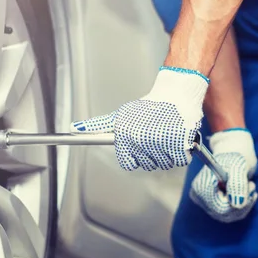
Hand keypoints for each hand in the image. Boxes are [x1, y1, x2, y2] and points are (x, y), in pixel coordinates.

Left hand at [70, 67, 208, 170]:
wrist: (176, 93)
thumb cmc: (149, 105)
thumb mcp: (120, 115)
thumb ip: (98, 126)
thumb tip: (75, 128)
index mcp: (126, 136)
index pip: (128, 163)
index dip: (135, 156)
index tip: (140, 146)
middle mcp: (142, 141)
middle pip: (147, 165)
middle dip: (152, 154)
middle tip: (156, 136)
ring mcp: (161, 144)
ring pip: (164, 164)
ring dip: (168, 153)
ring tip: (167, 134)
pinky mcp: (180, 145)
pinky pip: (180, 160)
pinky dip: (182, 152)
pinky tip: (177, 137)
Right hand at [189, 129, 257, 222]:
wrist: (233, 152)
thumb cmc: (234, 156)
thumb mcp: (238, 167)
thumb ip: (237, 185)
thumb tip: (237, 204)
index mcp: (201, 187)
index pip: (220, 208)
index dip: (238, 203)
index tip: (251, 188)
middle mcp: (200, 197)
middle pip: (224, 214)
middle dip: (242, 203)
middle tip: (252, 186)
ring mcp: (205, 202)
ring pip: (228, 216)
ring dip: (244, 204)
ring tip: (250, 186)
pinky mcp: (213, 204)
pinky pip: (230, 214)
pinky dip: (242, 206)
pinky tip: (248, 192)